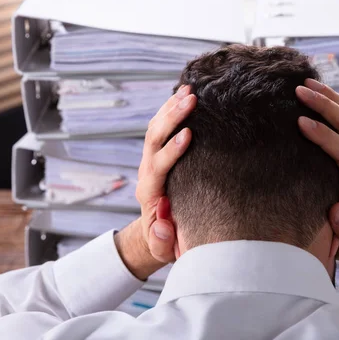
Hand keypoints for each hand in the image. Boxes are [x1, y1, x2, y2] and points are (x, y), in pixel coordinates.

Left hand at [115, 85, 195, 279]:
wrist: (155, 232)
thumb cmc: (166, 241)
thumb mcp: (163, 249)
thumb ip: (161, 241)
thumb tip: (161, 224)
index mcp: (150, 193)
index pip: (158, 167)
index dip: (171, 151)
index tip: (188, 134)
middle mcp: (147, 172)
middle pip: (153, 139)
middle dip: (171, 118)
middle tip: (191, 100)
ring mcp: (150, 160)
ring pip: (155, 129)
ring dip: (170, 108)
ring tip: (190, 90)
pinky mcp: (158, 154)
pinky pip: (160, 127)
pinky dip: (170, 109)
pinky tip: (184, 93)